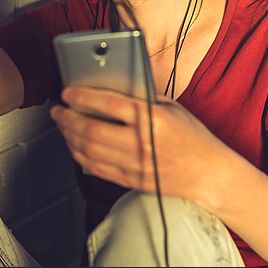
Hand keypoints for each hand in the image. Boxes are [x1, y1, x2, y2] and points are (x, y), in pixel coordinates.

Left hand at [50, 85, 235, 208]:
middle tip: (58, 110)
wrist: (209, 173)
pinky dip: (80, 156)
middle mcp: (142, 143)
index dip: (83, 96)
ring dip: (70, 137)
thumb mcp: (171, 108)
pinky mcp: (131, 180)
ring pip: (89, 151)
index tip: (68, 92)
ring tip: (63, 125)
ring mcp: (135, 165)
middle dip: (68, 119)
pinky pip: (97, 168)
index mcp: (153, 119)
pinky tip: (74, 145)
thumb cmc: (192, 137)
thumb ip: (141, 98)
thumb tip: (109, 87)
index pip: (109, 104)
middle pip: (92, 129)